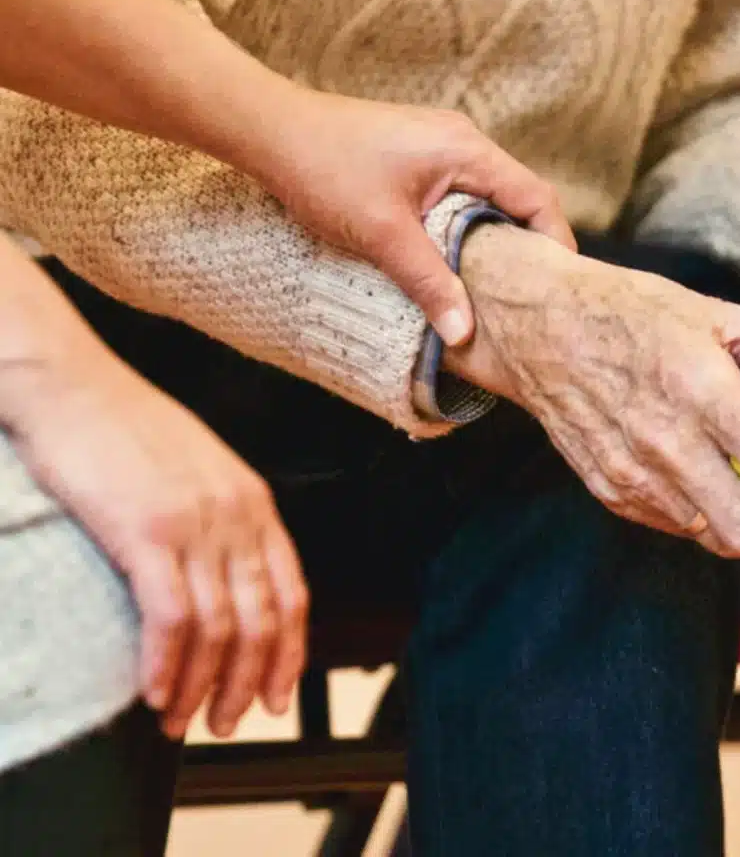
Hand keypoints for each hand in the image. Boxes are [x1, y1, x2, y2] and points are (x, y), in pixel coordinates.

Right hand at [0, 272, 307, 739]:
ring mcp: (195, 523)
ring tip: (183, 722)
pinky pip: (170, 617)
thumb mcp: (200, 470)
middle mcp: (236, 515)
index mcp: (255, 502)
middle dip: (248, 683)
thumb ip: (223, 519)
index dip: (289, 654)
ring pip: (219, 628)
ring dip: (203, 687)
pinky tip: (154, 693)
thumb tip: (227, 579)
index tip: (276, 696)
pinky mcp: (146, 531)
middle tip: (227, 723)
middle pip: (262, 620)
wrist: (75, 388)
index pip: (292, 594)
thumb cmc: (128, 430)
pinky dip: (166, 666)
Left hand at [249, 91, 575, 346]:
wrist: (269, 130)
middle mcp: (462, 142)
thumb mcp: (382, 234)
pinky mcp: (418, 157)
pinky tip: (454, 261)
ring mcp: (440, 146)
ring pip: (488, 199)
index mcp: (466, 151)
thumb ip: (429, 282)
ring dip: (494, 240)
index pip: (536, 198)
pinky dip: (467, 228)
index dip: (555, 244)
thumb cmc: (324, 169)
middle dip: (528, 247)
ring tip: (495, 288)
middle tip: (530, 297)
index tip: (558, 288)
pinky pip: (461, 195)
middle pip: (518, 198)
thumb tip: (464, 333)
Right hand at [446, 226, 739, 567]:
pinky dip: (710, 523)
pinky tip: (728, 499)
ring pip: (709, 537)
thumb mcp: (716, 311)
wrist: (537, 327)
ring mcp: (628, 474)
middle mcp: (660, 442)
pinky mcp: (607, 489)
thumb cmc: (631, 311)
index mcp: (695, 390)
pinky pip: (673, 523)